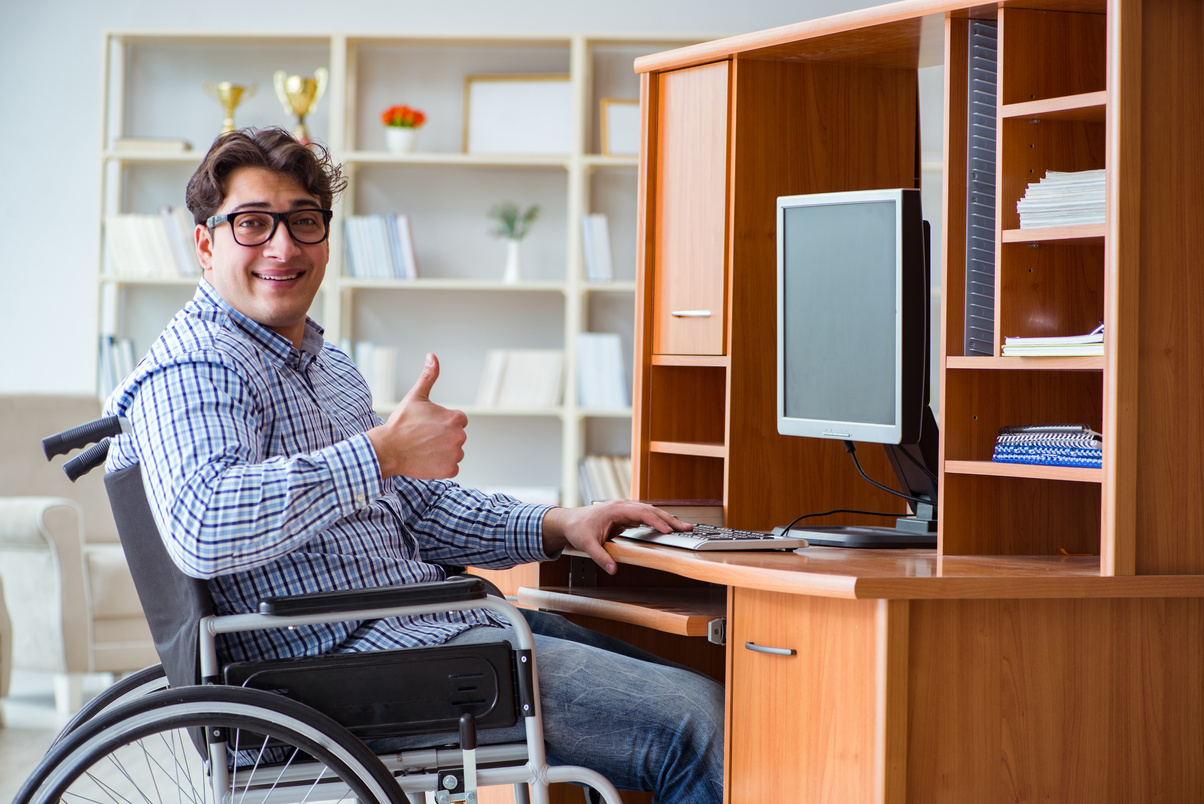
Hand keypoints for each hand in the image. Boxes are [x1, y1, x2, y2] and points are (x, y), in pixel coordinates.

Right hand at [366, 354, 467, 478]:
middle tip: (423, 438)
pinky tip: (426, 460)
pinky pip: (451, 468)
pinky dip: (440, 466)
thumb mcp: (415, 397)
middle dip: (443, 437)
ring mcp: (456, 455)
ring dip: (443, 452)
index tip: (427, 426)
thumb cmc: (401, 422)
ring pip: (454, 452)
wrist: (387, 449)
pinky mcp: (450, 470)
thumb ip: (428, 377)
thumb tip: (432, 356)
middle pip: (456, 436)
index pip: (458, 420)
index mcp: (456, 418)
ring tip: (423, 449)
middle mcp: (460, 436)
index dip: (442, 422)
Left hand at [542, 501, 691, 574]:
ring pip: (651, 512)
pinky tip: (667, 528)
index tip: (669, 531)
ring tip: (683, 528)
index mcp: (616, 509)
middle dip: (670, 519)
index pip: (642, 513)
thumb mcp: (587, 544)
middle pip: (651, 510)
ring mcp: (625, 510)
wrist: (569, 521)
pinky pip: (646, 517)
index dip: (657, 522)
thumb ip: (601, 557)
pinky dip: (658, 522)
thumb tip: (613, 570)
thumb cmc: (577, 528)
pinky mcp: (626, 516)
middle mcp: (623, 506)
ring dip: (667, 520)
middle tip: (687, 528)